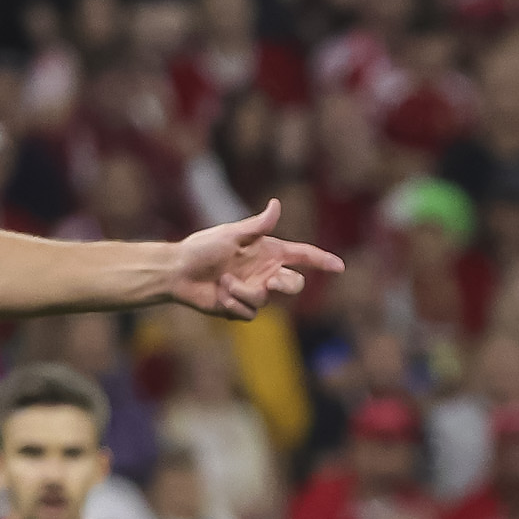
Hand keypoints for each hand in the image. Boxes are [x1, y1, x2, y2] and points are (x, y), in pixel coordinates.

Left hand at [169, 199, 345, 318]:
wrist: (178, 272)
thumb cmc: (202, 247)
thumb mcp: (231, 233)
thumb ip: (258, 226)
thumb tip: (277, 204)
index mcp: (267, 251)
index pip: (303, 256)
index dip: (322, 261)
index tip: (340, 267)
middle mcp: (265, 272)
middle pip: (294, 284)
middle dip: (286, 284)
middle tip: (271, 281)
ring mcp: (254, 291)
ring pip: (265, 300)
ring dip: (242, 292)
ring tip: (222, 284)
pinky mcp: (240, 309)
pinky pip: (249, 314)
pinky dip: (233, 305)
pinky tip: (218, 296)